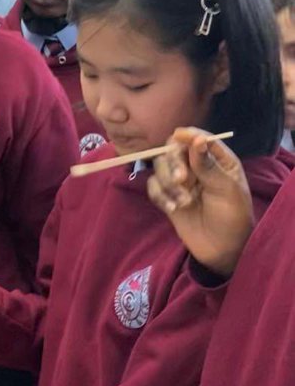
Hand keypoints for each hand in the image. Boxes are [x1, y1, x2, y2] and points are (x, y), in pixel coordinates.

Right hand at [147, 129, 252, 277]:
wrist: (222, 249)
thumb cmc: (232, 217)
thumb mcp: (226, 189)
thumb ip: (208, 165)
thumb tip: (196, 139)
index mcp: (217, 159)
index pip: (197, 139)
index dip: (187, 136)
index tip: (178, 138)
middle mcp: (196, 167)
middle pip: (172, 151)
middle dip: (173, 164)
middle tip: (181, 180)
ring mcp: (180, 182)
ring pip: (159, 168)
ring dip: (167, 183)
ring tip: (183, 202)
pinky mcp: (168, 198)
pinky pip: (153, 187)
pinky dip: (160, 196)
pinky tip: (172, 209)